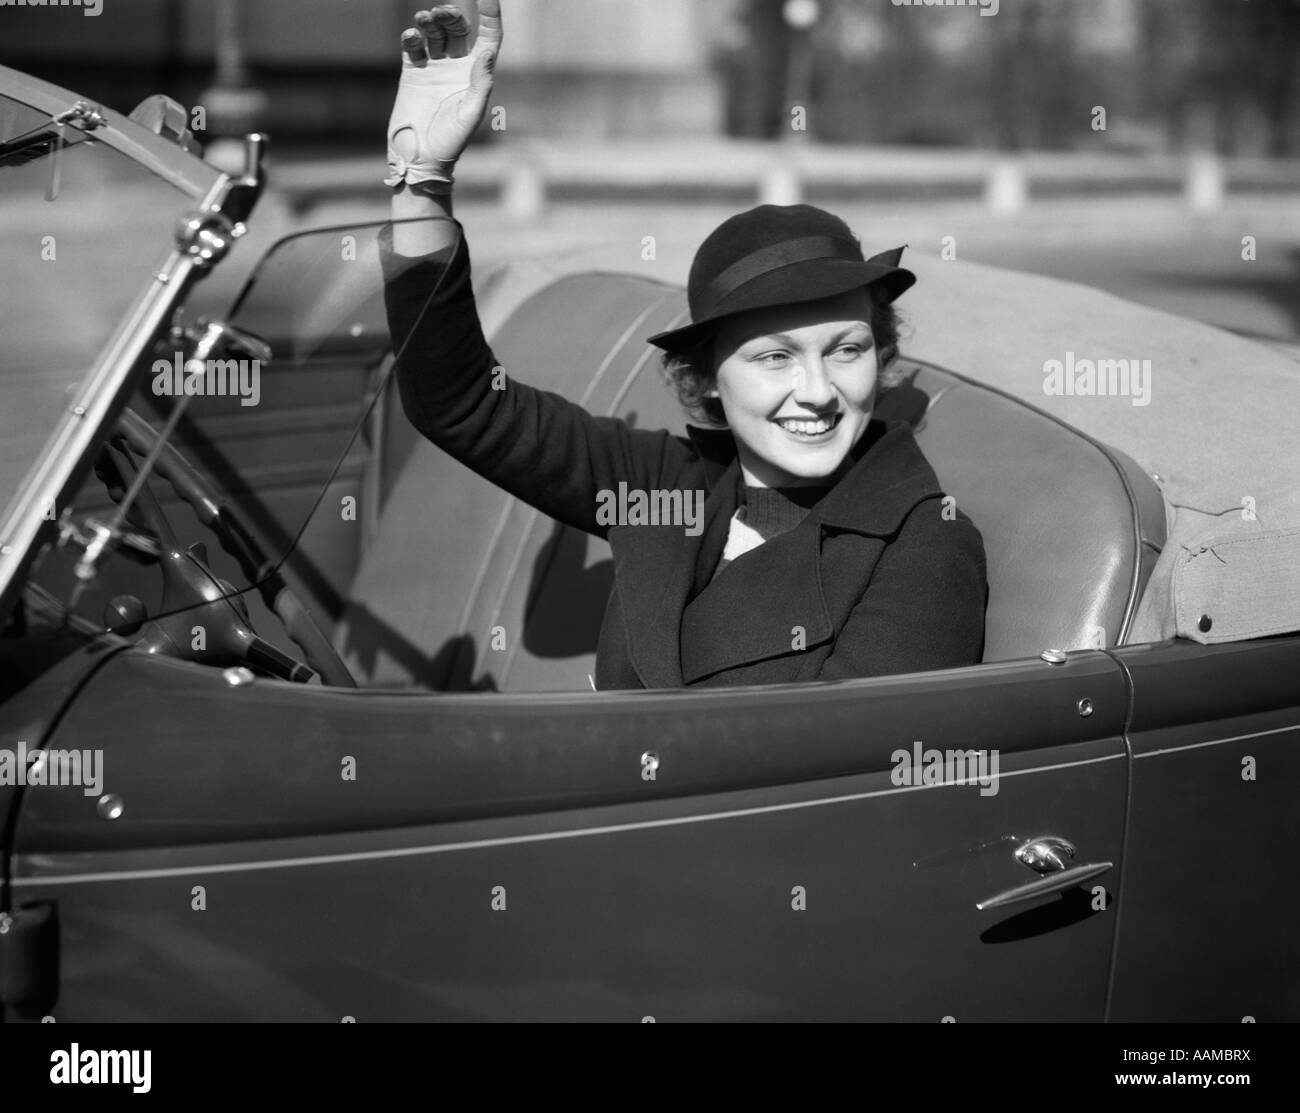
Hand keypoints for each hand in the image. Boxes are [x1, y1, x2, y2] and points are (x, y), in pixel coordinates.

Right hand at [384, 2, 502, 189]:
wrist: (420, 158)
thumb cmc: (450, 142)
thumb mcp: (470, 114)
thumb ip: (480, 84)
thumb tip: (488, 53)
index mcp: (477, 75)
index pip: (488, 37)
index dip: (490, 14)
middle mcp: (457, 67)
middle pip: (458, 29)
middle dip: (451, 15)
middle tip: (441, 13)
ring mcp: (434, 68)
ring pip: (434, 32)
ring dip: (430, 21)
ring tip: (424, 20)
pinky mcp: (413, 72)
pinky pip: (413, 46)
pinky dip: (412, 37)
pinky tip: (411, 37)